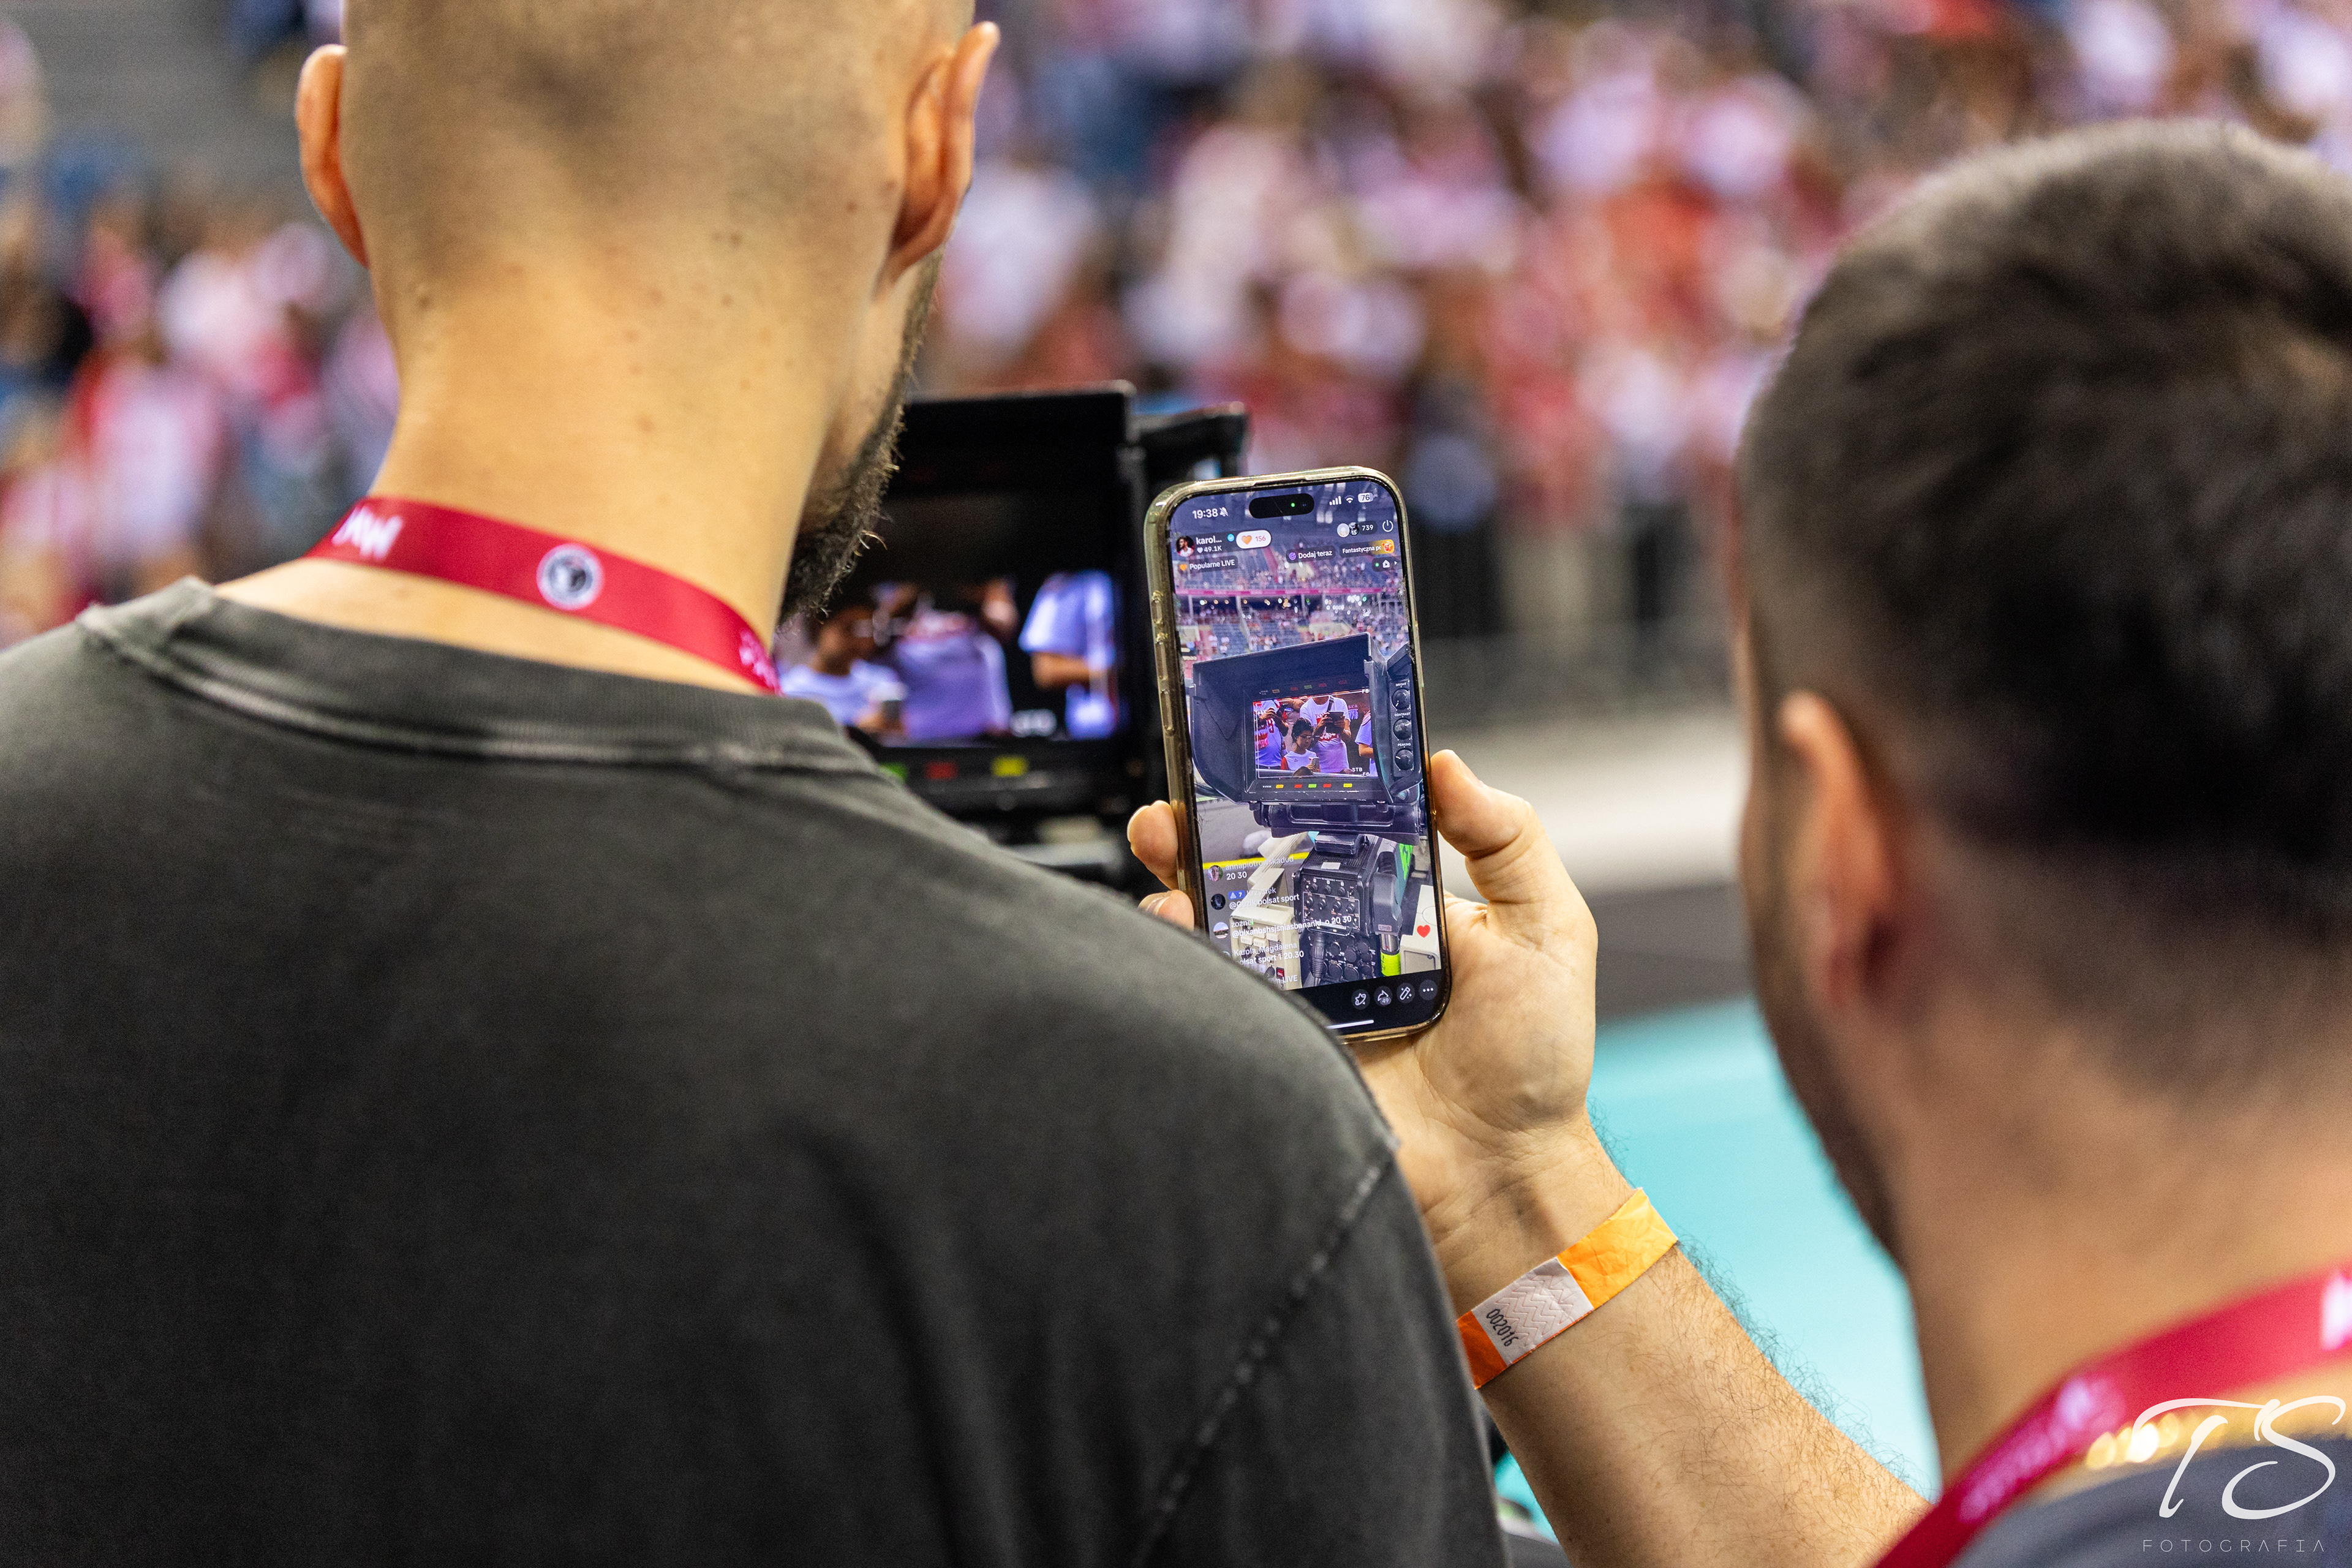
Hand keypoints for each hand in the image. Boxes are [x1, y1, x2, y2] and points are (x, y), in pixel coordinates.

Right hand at [1128, 753, 1630, 1306]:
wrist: (1500, 1175)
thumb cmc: (1536, 1061)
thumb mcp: (1547, 930)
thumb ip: (1508, 841)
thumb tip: (1446, 763)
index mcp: (1396, 905)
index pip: (1333, 831)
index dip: (1290, 792)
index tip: (1256, 753)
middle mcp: (1337, 944)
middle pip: (1256, 870)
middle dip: (1206, 828)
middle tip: (1180, 802)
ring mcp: (1299, 995)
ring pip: (1221, 926)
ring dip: (1182, 879)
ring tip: (1164, 846)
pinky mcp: (1276, 1043)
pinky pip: (1218, 992)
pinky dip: (1185, 954)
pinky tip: (1174, 925)